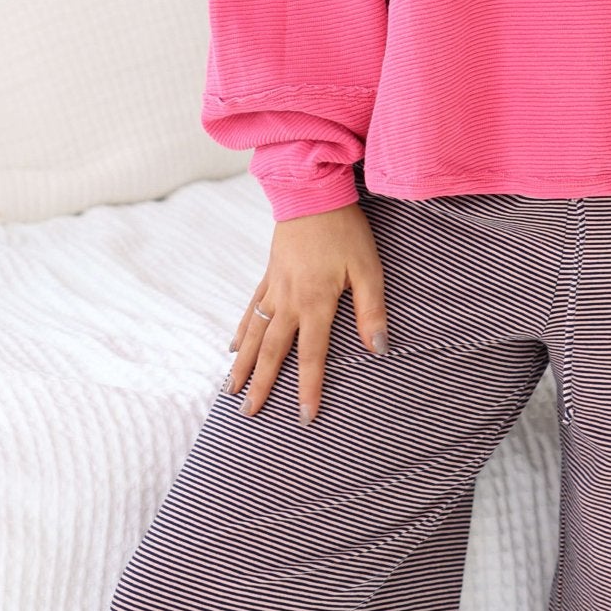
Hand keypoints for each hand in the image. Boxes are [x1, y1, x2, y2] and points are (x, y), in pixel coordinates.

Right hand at [223, 202, 390, 424]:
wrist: (312, 191)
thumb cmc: (345, 229)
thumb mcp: (368, 269)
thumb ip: (371, 310)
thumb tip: (377, 349)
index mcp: (315, 302)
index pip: (312, 356)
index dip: (309, 389)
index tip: (304, 419)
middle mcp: (289, 300)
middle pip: (273, 351)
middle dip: (262, 385)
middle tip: (249, 415)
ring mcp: (274, 288)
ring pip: (254, 334)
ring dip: (244, 364)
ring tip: (232, 391)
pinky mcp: (269, 274)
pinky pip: (250, 309)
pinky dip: (241, 331)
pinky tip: (234, 347)